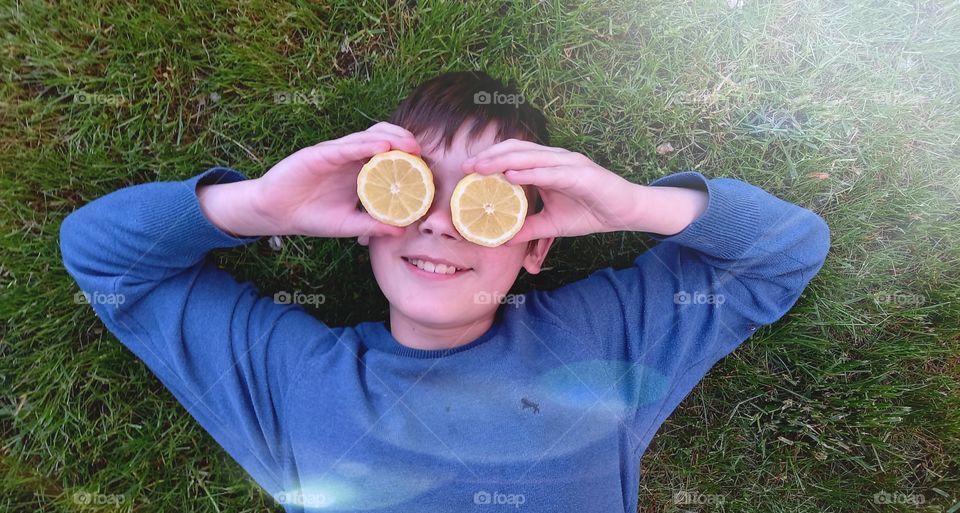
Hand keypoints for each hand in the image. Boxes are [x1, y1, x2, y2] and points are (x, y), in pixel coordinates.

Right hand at [250, 122, 420, 236]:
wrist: (276, 213)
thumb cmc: (312, 216)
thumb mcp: (348, 224)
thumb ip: (373, 225)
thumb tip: (402, 231)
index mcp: (359, 172)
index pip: (389, 157)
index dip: (408, 157)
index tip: (427, 166)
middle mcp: (350, 158)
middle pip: (383, 139)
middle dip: (404, 141)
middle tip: (422, 152)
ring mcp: (336, 154)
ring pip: (367, 137)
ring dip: (390, 138)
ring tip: (409, 144)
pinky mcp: (319, 154)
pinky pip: (345, 147)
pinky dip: (364, 144)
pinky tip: (381, 146)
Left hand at [461, 139, 642, 245]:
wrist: (624, 213)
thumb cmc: (590, 213)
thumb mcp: (552, 224)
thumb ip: (528, 227)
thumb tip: (502, 238)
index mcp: (547, 166)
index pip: (513, 156)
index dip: (490, 159)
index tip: (468, 170)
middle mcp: (555, 159)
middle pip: (516, 150)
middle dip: (490, 157)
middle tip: (467, 167)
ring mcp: (568, 164)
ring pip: (530, 156)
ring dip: (503, 160)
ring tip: (481, 167)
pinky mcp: (581, 173)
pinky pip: (551, 171)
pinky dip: (530, 172)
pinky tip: (512, 176)